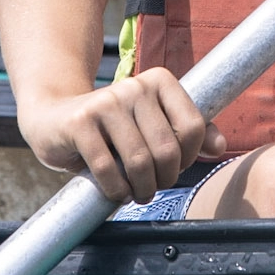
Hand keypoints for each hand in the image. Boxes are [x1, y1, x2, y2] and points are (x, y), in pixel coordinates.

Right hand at [18, 67, 227, 203]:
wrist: (53, 117)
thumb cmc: (111, 128)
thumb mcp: (151, 124)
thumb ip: (189, 131)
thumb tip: (221, 145)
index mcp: (158, 80)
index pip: (193, 126)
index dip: (188, 158)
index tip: (172, 167)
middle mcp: (134, 85)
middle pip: (168, 149)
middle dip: (164, 179)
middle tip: (153, 187)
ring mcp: (105, 101)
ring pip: (140, 162)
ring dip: (141, 189)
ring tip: (136, 193)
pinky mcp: (79, 122)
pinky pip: (107, 169)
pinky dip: (115, 190)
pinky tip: (114, 192)